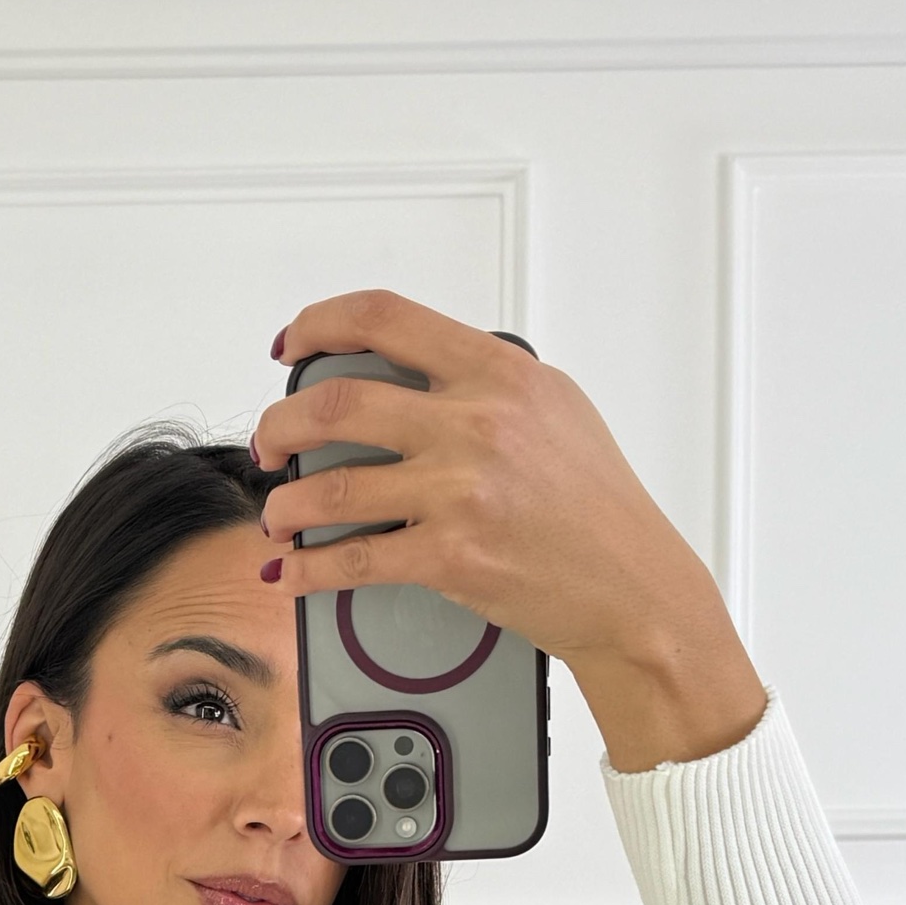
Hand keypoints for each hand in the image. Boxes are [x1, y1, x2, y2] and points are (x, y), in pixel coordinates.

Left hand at [248, 288, 767, 771]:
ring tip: (279, 515)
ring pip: (330, 486)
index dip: (318, 325)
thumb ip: (484, 384)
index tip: (292, 346)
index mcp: (497, 372)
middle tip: (271, 446)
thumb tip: (411, 376)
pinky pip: (352, 559)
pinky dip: (308, 569)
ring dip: (286, 505)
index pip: (383, 318)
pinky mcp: (451, 556)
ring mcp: (460, 490)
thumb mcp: (555, 409)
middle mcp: (475, 421)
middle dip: (281, 426)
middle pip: (336, 403)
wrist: (633, 586)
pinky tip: (293, 572)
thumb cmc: (598, 505)